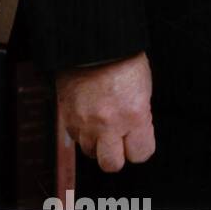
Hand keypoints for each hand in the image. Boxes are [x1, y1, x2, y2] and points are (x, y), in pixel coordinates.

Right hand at [56, 51, 154, 172]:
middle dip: (117, 155)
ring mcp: (85, 123)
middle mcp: (109, 124)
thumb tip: (137, 132)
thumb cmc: (123, 60)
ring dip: (97, 143)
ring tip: (103, 124)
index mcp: (134, 114)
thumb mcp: (143, 87)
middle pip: (112, 165)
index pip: (141, 154)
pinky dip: (83, 132)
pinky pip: (76, 138)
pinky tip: (90, 115)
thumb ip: (139, 115)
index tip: (140, 140)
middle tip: (120, 140)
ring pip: (90, 153)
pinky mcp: (67, 119)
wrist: (93, 44)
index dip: (141, 147)